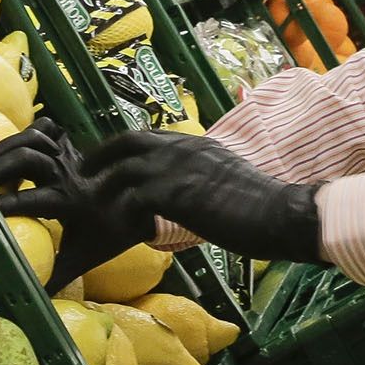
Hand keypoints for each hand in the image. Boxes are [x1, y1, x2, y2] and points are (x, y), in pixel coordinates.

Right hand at [0, 120, 154, 291]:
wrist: (145, 202)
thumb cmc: (112, 233)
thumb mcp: (84, 258)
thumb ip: (56, 278)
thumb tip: (30, 302)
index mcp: (67, 202)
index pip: (25, 202)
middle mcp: (67, 174)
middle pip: (25, 159)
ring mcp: (70, 156)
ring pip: (33, 138)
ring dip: (6, 150)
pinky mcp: (72, 146)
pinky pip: (47, 129)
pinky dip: (29, 133)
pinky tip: (17, 149)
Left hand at [81, 131, 321, 263]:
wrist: (280, 212)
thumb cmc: (262, 204)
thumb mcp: (228, 178)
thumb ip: (203, 178)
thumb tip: (191, 195)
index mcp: (197, 143)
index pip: (149, 135)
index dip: (123, 148)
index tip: (108, 161)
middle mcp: (183, 148)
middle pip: (127, 141)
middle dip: (100, 156)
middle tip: (84, 174)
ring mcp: (177, 168)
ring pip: (122, 171)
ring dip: (104, 190)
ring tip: (92, 208)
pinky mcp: (175, 193)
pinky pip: (132, 200)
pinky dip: (122, 215)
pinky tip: (121, 229)